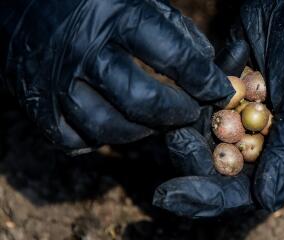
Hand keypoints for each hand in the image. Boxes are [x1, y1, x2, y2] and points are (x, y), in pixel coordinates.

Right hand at [0, 0, 232, 153]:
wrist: (24, 6)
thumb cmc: (91, 4)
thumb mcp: (137, 0)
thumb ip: (175, 31)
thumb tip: (206, 67)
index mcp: (115, 17)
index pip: (173, 56)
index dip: (203, 79)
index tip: (218, 91)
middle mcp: (85, 52)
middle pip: (142, 101)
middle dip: (177, 113)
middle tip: (190, 112)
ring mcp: (58, 83)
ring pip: (109, 129)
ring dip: (143, 132)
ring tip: (155, 121)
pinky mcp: (40, 107)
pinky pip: (76, 140)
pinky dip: (101, 140)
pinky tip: (115, 124)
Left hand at [153, 0, 283, 217]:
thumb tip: (268, 201)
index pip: (244, 192)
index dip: (208, 199)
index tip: (171, 196)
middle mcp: (262, 143)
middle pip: (216, 170)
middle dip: (192, 161)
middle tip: (177, 138)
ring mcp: (240, 119)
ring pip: (201, 140)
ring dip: (188, 129)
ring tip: (186, 106)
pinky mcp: (224, 96)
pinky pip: (199, 108)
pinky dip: (195, 98)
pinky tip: (206, 77)